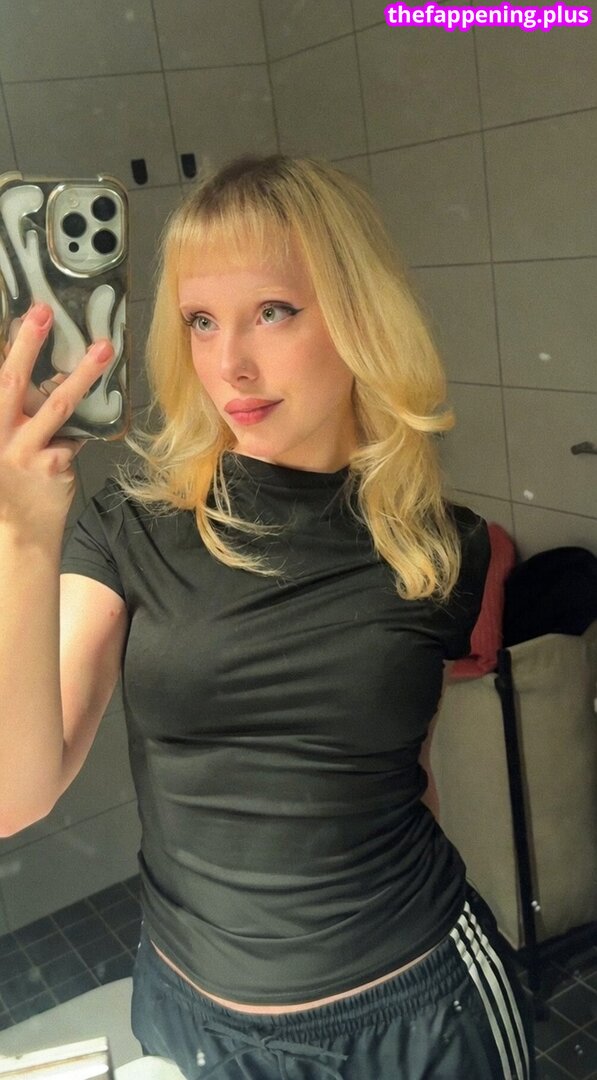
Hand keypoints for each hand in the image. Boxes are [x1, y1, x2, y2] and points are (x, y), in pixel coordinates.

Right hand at [0, 303, 113, 539]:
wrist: (20, 533)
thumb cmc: (11, 482)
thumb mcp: (3, 442)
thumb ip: (15, 412)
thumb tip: (45, 372)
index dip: (10, 345)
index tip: (22, 313)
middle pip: (10, 381)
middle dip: (27, 343)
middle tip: (43, 312)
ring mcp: (22, 450)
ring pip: (57, 405)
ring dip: (82, 374)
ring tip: (102, 349)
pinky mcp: (50, 465)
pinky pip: (76, 435)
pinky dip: (84, 428)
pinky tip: (95, 420)